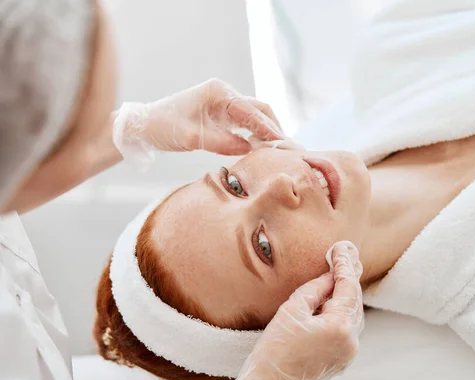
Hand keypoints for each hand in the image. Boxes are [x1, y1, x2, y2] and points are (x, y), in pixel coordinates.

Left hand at [113, 78, 282, 167]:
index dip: (270, 129)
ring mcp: (224, 105)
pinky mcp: (221, 117)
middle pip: (260, 110)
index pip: (252, 110)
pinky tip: (265, 151)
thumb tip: (251, 148)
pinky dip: (256, 137)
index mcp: (218, 92)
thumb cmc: (163, 127)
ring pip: (255, 118)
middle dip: (276, 129)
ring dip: (268, 134)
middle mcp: (224, 95)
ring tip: (283, 152)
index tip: (284, 144)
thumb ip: (222, 142)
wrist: (143, 126)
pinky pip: (245, 126)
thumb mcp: (191, 137)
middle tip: (290, 149)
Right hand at [214, 241, 363, 379]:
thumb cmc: (274, 352)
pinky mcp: (341, 360)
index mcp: (340, 326)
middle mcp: (350, 341)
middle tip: (346, 255)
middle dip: (349, 278)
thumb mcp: (291, 310)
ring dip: (346, 295)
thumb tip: (329, 275)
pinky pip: (347, 329)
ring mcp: (348, 353)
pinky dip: (342, 312)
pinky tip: (333, 301)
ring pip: (353, 315)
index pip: (348, 286)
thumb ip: (315, 289)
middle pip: (354, 300)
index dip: (344, 264)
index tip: (341, 248)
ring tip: (341, 273)